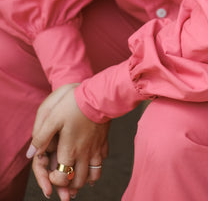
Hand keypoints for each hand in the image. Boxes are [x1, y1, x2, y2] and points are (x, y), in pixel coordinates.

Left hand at [27, 84, 109, 200]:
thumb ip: (41, 137)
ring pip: (94, 175)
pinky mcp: (104, 141)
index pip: (63, 178)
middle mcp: (84, 153)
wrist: (98, 94)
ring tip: (78, 178)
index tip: (52, 173)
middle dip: (70, 185)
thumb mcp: (52, 117)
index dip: (56, 181)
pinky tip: (92, 163)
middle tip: (64, 180)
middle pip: (79, 181)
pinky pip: (102, 161)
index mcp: (70, 150)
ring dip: (85, 180)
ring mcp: (96, 148)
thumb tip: (31, 153)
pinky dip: (96, 167)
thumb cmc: (74, 104)